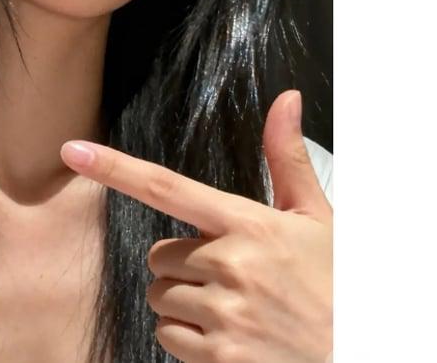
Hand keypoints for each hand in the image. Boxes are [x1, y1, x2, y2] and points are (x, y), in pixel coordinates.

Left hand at [60, 90, 331, 362]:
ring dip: (184, 301)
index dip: (113, 168)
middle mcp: (231, 265)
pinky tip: (228, 336)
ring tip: (233, 306)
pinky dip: (188, 338)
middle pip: (158, 254)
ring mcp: (225, 313)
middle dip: (182, 264)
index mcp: (249, 224)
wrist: (363, 351)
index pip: (166, 188)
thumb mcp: (316, 218)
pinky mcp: (220, 356)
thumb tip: (287, 100)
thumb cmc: (336, 283)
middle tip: (228, 275)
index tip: (72, 151)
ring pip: (160, 296)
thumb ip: (287, 159)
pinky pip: (168, 337)